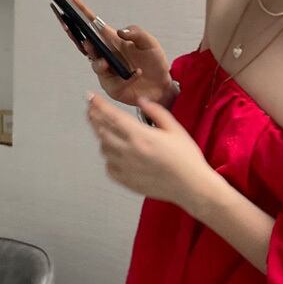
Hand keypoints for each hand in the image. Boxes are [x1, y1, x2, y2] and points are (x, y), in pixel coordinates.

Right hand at [51, 0, 174, 106]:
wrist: (162, 85)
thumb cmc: (154, 61)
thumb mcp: (149, 42)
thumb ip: (137, 33)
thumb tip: (120, 32)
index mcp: (112, 40)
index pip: (93, 24)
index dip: (81, 11)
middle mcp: (106, 54)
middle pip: (86, 44)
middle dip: (78, 38)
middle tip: (80, 35)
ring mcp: (107, 71)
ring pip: (95, 64)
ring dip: (98, 62)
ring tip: (105, 62)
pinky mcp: (113, 87)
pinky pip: (114, 83)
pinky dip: (125, 79)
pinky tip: (136, 74)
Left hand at [85, 91, 213, 207]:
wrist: (191, 186)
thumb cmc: (186, 159)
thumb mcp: (175, 129)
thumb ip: (156, 112)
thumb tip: (141, 101)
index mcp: (140, 136)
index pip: (112, 116)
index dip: (99, 104)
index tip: (91, 97)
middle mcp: (128, 151)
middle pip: (102, 130)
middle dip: (94, 117)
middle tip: (91, 109)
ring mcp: (125, 167)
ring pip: (103, 148)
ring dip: (101, 137)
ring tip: (103, 129)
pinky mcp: (126, 181)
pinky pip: (108, 166)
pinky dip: (108, 157)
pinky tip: (113, 153)